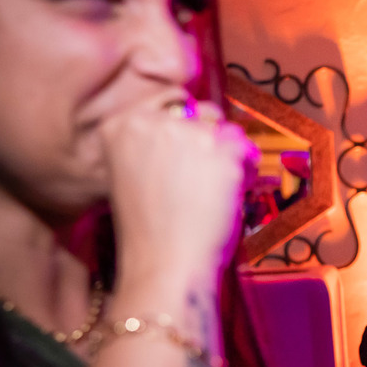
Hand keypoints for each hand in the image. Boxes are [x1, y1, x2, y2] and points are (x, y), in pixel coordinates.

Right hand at [102, 99, 258, 282]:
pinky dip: (247, 167)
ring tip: (215, 187)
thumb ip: (151, 143)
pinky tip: (232, 191)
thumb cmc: (149, 231)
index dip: (182, 127)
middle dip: (206, 138)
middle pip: (198, 111)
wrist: (164, 265)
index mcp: (120, 125)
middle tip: (201, 175)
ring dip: (228, 152)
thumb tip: (188, 126)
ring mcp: (189, 133)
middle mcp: (152, 121)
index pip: (165, 101)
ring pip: (225, 127)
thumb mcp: (130, 173)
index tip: (185, 152)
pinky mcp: (222, 151)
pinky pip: (247, 147)